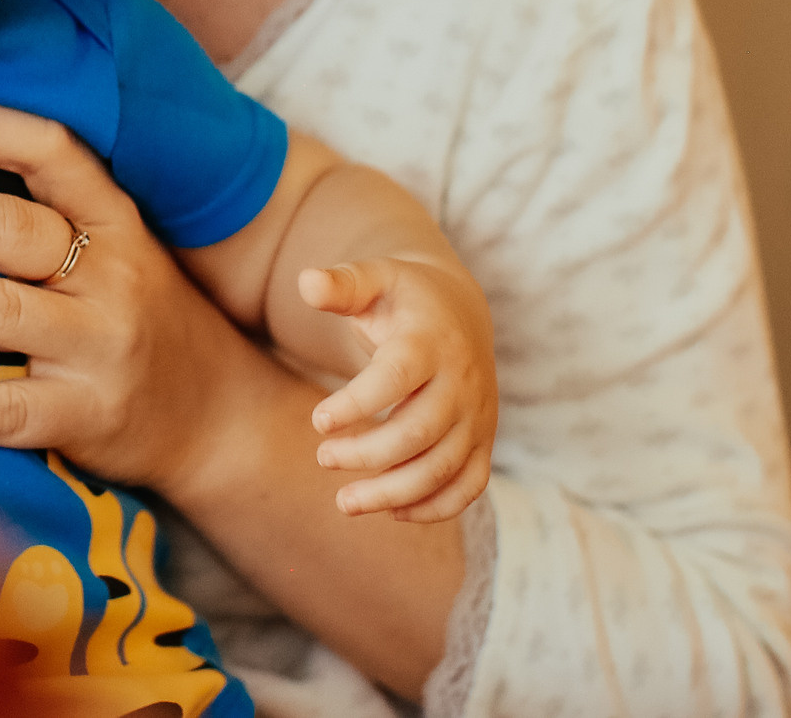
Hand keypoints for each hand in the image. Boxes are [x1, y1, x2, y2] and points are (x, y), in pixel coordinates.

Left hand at [0, 92, 272, 494]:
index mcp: (116, 221)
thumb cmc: (140, 323)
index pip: (51, 152)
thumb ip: (39, 220)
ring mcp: (101, 347)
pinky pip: (2, 410)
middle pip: (8, 229)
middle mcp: (113, 275)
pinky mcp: (87, 418)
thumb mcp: (113, 254)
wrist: (222, 421)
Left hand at [297, 257, 495, 522]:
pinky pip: (469, 486)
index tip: (318, 422)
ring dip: (393, 493)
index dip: (356, 405)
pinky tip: (392, 512)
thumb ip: (341, 284)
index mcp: (430, 341)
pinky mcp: (484, 440)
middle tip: (323, 458)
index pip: (396, 378)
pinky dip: (434, 507)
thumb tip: (306, 281)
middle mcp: (462, 381)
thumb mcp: (373, 279)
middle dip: (367, 455)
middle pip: (418, 432)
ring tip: (344, 502)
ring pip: (442, 468)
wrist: (458, 310)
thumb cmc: (402, 297)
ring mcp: (477, 415)